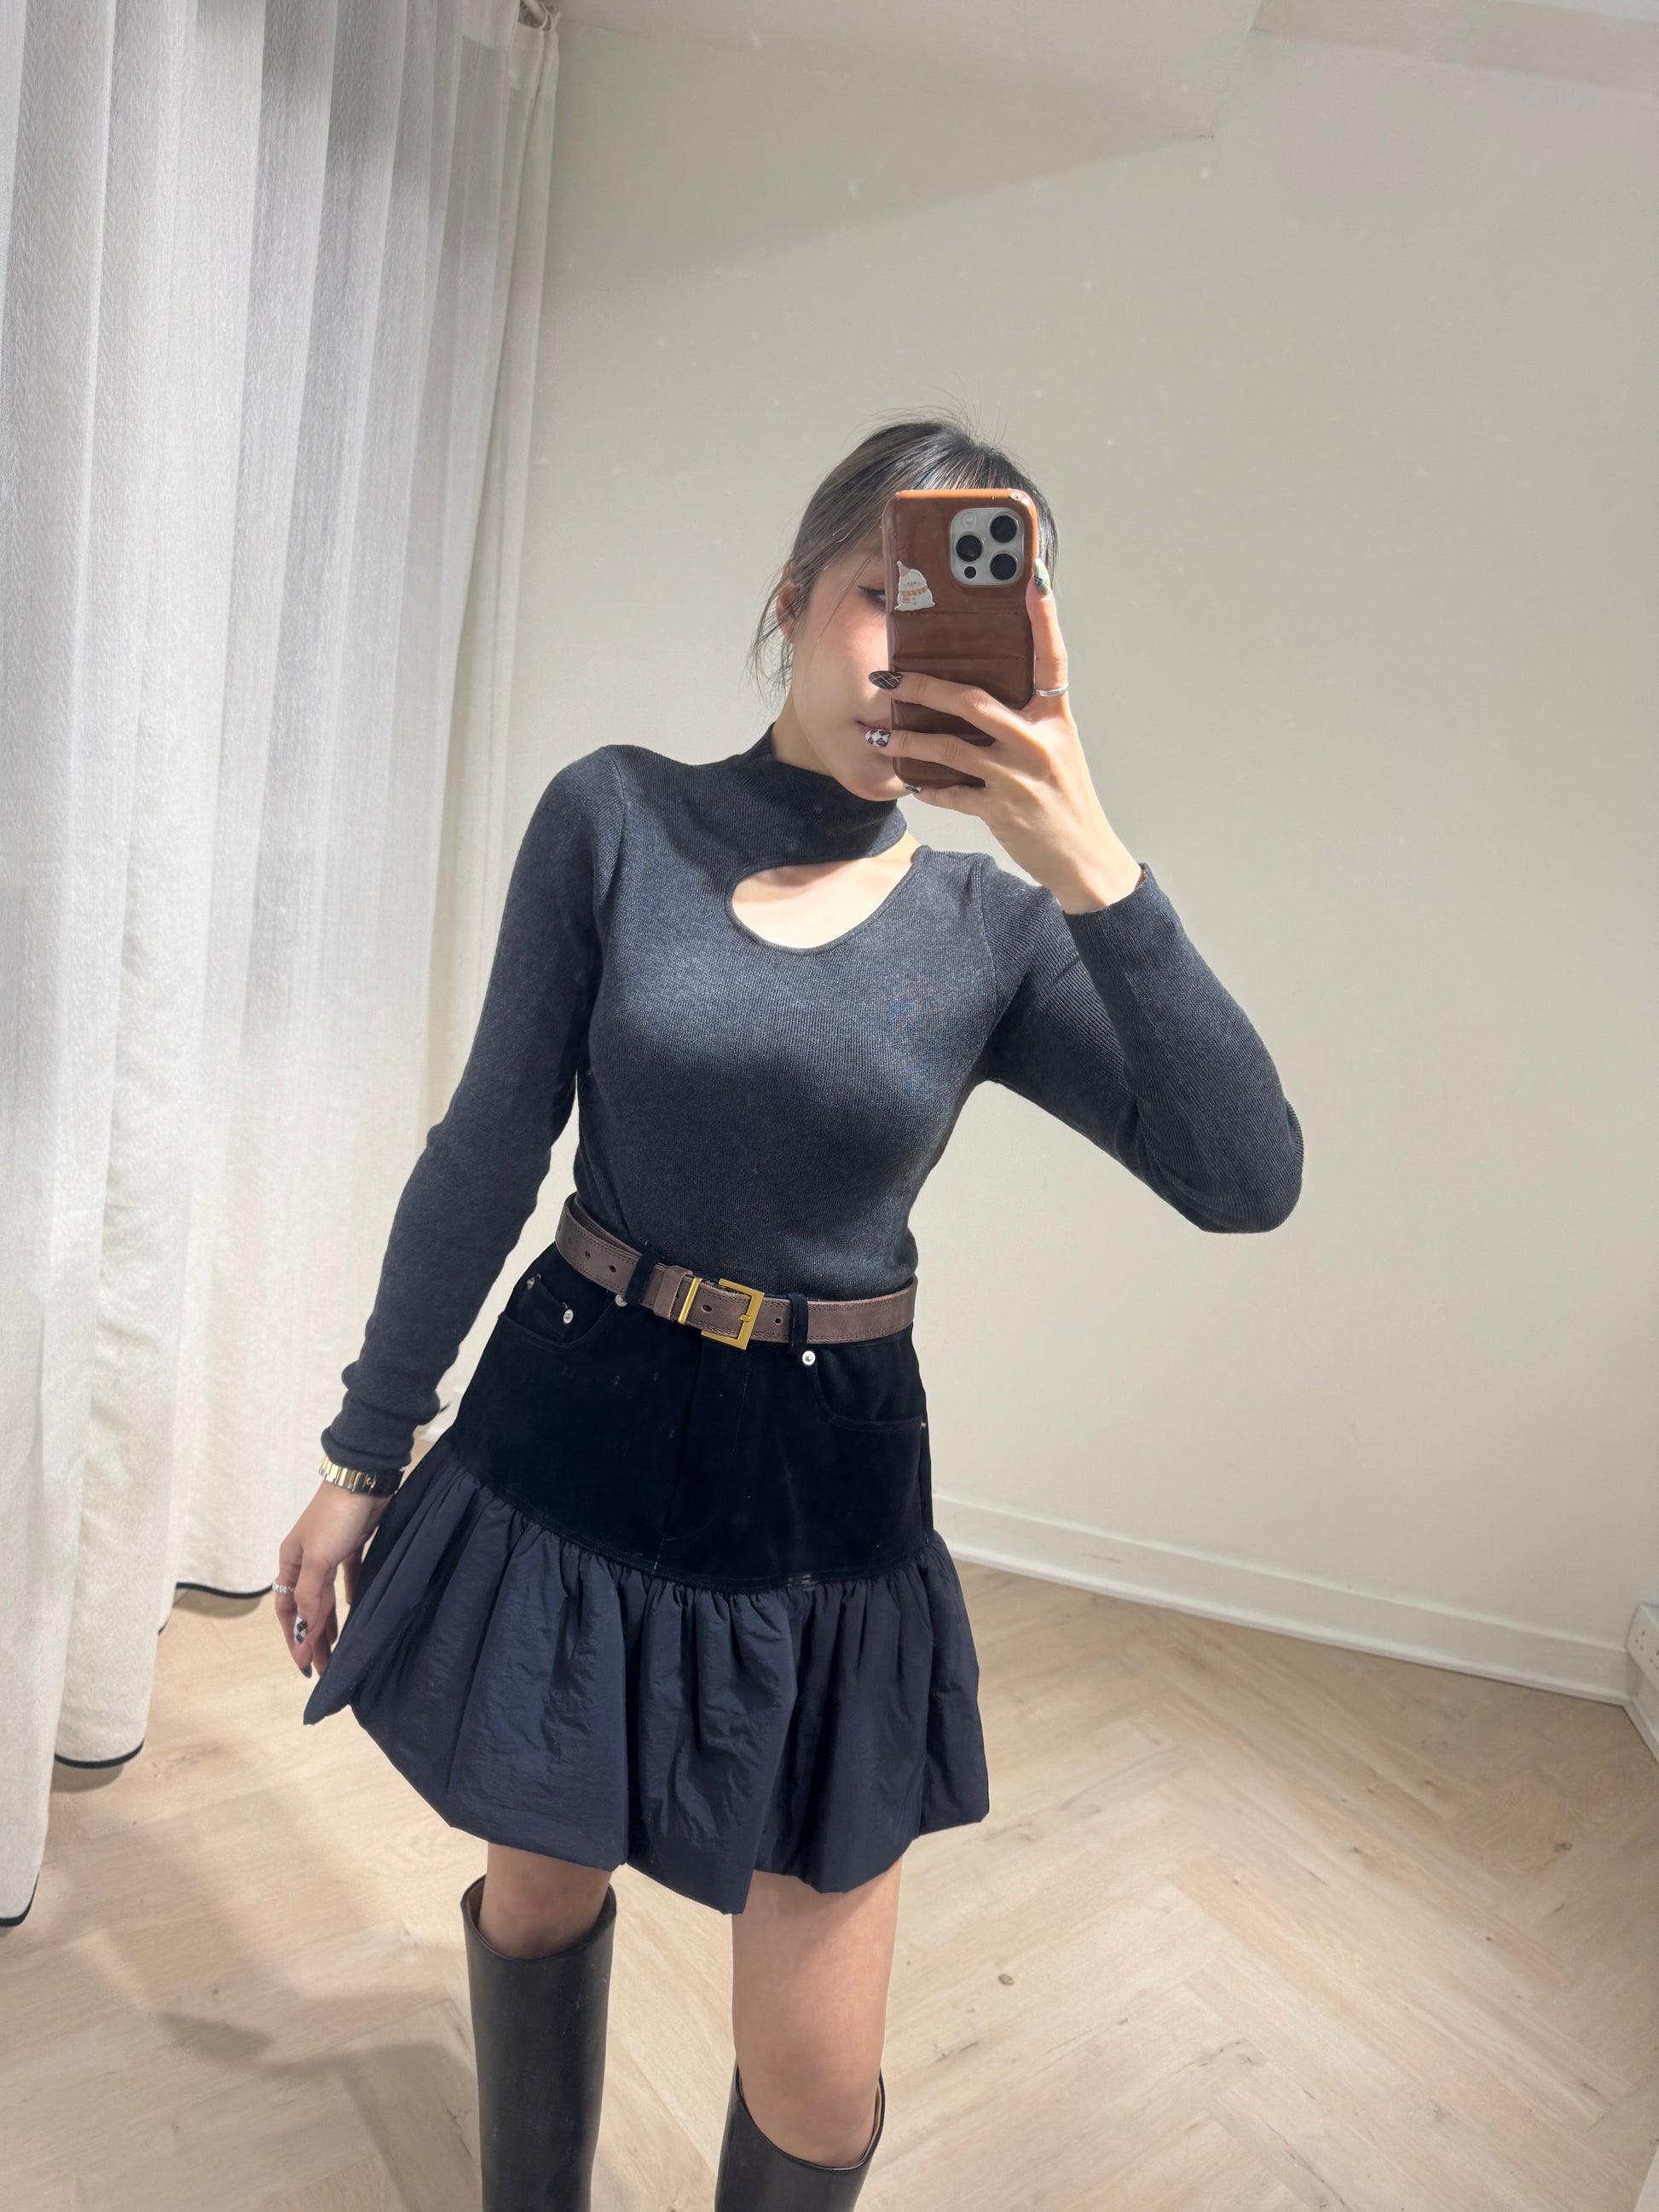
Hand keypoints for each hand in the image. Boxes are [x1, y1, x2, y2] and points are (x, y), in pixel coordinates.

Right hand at [275, 1480, 393, 1677]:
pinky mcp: (353, 1545)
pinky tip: (354, 1609)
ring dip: (331, 1621)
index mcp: (290, 1561)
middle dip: (314, 1636)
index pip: (286, 1609)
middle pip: (308, 1606)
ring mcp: (330, 1552)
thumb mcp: (317, 1559)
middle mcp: (307, 1559)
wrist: (364, 1479)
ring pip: (327, 1595)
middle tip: (325, 1666)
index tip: (305, 1664)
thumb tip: (304, 1633)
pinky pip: (348, 1577)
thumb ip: (310, 1596)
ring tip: (338, 1648)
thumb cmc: (335, 1518)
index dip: (294, 1637)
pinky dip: (349, 1594)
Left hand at [871, 560, 1144, 912]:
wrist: (1083, 857)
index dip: (1045, 617)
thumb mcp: (1057, 749)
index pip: (1053, 658)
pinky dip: (928, 787)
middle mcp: (1038, 741)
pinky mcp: (1002, 810)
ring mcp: (1019, 777)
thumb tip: (980, 691)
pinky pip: (952, 793)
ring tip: (881, 733)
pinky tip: (912, 782)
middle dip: (924, 685)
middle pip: (973, 700)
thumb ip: (1026, 718)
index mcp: (1055, 718)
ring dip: (909, 739)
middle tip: (889, 675)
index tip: (1035, 578)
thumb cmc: (1064, 798)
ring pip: (950, 748)